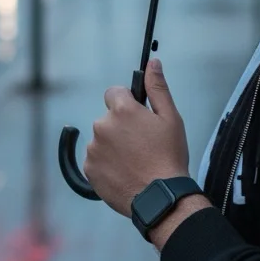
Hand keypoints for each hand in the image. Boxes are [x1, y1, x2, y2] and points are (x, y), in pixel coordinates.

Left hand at [83, 58, 190, 217]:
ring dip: (114, 145)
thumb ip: (157, 87)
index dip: (127, 102)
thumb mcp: (171, 118)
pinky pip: (96, 159)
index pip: (114, 93)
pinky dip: (107, 164)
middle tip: (142, 144)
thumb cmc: (169, 156)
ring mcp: (93, 149)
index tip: (139, 117)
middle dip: (122, 126)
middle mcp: (102, 126)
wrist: (160, 198)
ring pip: (102, 139)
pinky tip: (125, 172)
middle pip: (109, 118)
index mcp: (122, 110)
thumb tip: (152, 62)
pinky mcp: (89, 169)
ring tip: (135, 161)